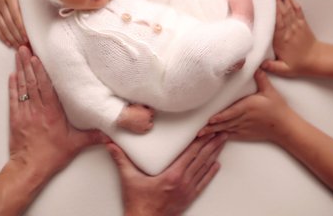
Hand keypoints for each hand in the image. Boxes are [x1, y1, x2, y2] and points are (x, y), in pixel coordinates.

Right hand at [0, 0, 26, 47]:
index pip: (16, 13)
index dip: (22, 26)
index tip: (29, 36)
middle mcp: (0, 2)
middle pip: (11, 23)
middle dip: (20, 36)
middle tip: (29, 46)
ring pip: (3, 26)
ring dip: (12, 37)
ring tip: (20, 47)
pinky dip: (1, 34)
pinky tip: (7, 42)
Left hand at [10, 46, 108, 174]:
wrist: (29, 169)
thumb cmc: (50, 155)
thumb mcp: (75, 144)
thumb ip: (93, 136)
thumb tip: (109, 133)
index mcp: (51, 111)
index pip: (45, 86)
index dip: (40, 70)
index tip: (37, 56)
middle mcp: (37, 109)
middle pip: (31, 81)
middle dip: (27, 62)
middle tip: (24, 47)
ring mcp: (24, 112)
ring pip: (22, 86)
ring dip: (19, 69)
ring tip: (18, 55)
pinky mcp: (16, 118)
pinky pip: (13, 98)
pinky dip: (12, 85)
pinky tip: (12, 75)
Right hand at [107, 133, 226, 215]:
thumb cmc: (138, 204)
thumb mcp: (128, 179)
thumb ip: (120, 159)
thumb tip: (110, 144)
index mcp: (172, 176)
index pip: (190, 154)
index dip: (201, 141)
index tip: (209, 130)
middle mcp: (183, 183)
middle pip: (202, 159)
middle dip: (213, 144)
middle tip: (222, 132)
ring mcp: (187, 191)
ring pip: (205, 169)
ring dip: (215, 155)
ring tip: (222, 143)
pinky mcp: (188, 198)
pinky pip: (203, 183)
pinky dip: (211, 173)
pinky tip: (217, 165)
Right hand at [117, 104, 153, 133]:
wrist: (123, 116)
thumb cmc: (130, 109)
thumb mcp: (138, 104)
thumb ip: (144, 106)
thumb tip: (147, 106)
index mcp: (148, 113)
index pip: (153, 111)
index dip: (149, 110)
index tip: (147, 110)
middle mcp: (148, 120)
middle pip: (151, 117)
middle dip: (148, 116)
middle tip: (143, 114)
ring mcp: (144, 126)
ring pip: (150, 125)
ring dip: (148, 123)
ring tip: (144, 120)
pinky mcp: (140, 130)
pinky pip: (146, 130)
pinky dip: (145, 128)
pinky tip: (143, 126)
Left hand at [198, 69, 291, 142]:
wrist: (285, 127)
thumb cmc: (278, 109)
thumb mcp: (270, 92)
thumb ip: (261, 79)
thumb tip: (257, 67)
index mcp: (248, 107)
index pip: (231, 113)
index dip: (220, 117)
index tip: (210, 120)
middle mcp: (244, 119)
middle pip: (225, 123)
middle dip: (211, 127)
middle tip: (198, 131)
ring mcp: (244, 128)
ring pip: (226, 130)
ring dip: (213, 132)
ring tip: (201, 135)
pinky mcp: (245, 134)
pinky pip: (231, 135)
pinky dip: (221, 136)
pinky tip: (213, 138)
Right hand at [261, 0, 317, 77]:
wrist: (317, 60)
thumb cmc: (299, 63)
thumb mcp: (284, 69)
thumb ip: (271, 66)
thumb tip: (258, 65)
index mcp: (282, 39)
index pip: (275, 21)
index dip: (270, 9)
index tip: (263, 0)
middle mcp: (289, 29)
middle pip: (281, 10)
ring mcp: (296, 24)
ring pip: (288, 7)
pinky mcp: (301, 22)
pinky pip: (296, 9)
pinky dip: (291, 0)